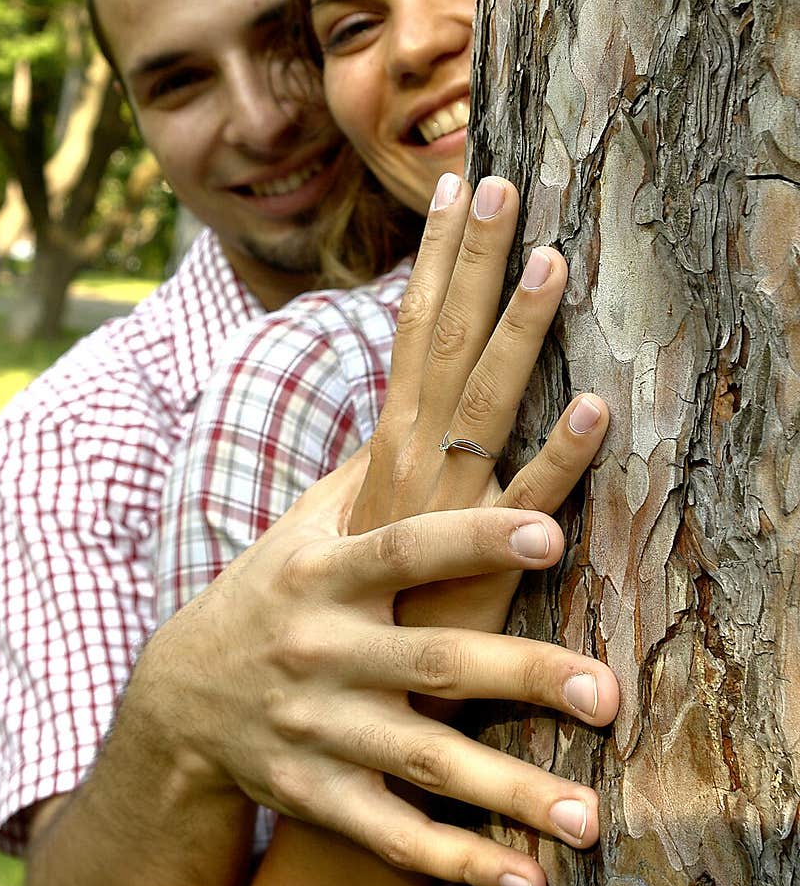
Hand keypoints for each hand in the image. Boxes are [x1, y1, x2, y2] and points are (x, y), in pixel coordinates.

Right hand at [136, 449, 618, 885]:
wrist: (182, 696)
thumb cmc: (270, 592)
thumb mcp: (300, 528)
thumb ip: (369, 474)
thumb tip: (429, 388)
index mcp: (324, 574)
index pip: (404, 550)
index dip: (473, 539)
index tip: (548, 529)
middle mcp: (321, 651)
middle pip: (433, 663)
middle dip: (523, 676)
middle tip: (608, 693)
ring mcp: (318, 730)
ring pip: (424, 761)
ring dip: (509, 791)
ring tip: (589, 817)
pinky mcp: (317, 796)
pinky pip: (393, 835)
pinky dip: (458, 863)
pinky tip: (527, 880)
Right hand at [351, 174, 608, 634]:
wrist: (292, 699)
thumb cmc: (337, 602)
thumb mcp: (348, 520)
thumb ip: (373, 462)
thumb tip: (392, 414)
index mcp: (388, 442)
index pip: (413, 328)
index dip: (440, 259)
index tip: (461, 186)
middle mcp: (409, 462)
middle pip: (444, 344)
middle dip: (473, 263)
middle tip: (502, 186)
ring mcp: (442, 509)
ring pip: (483, 405)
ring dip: (517, 332)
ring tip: (551, 262)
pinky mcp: (476, 571)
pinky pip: (522, 505)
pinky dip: (559, 456)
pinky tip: (592, 405)